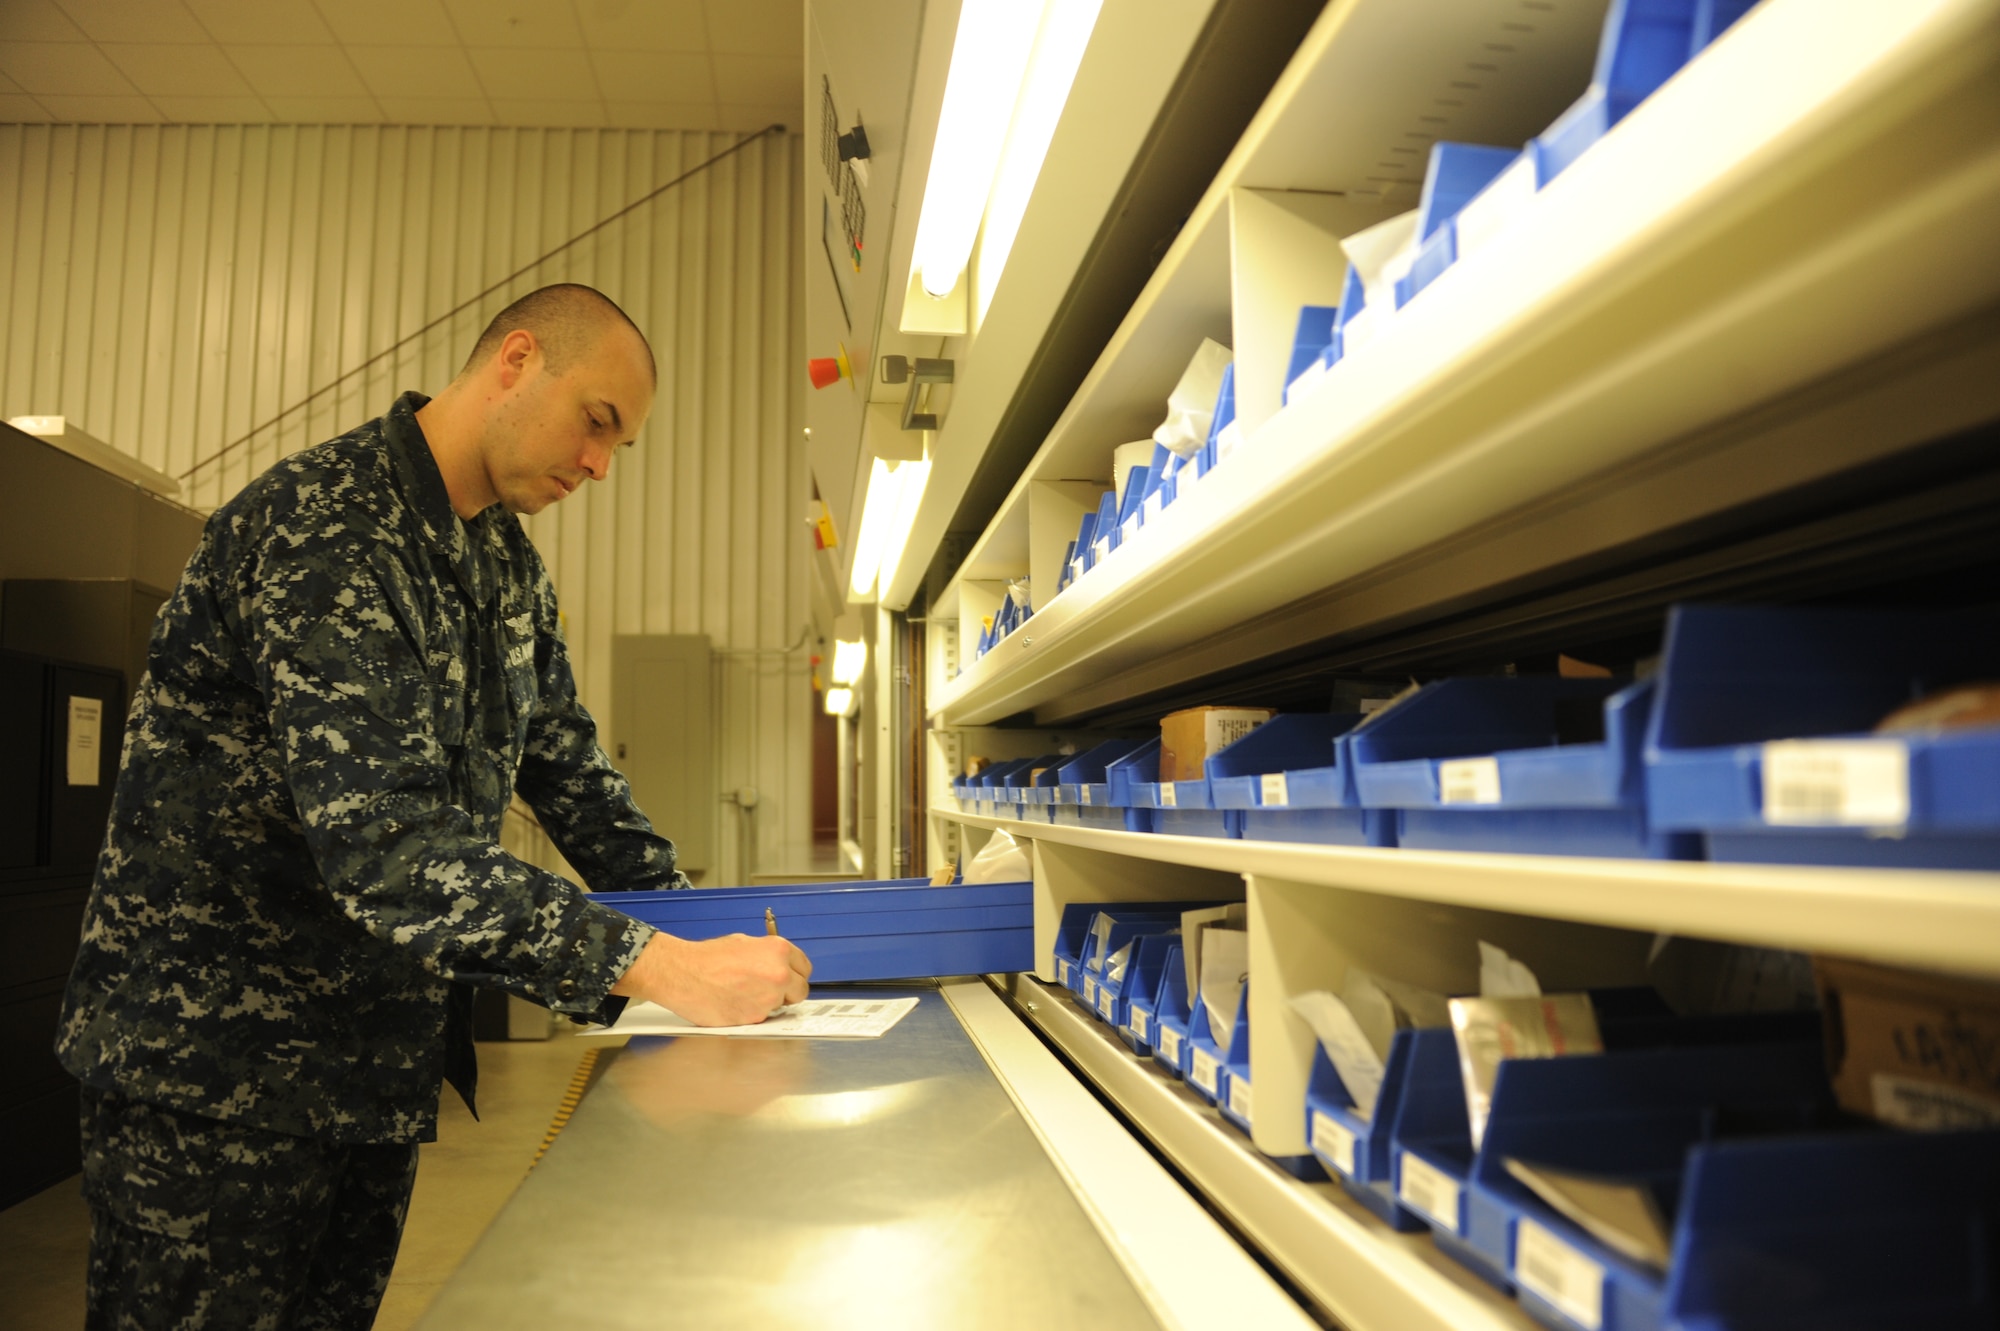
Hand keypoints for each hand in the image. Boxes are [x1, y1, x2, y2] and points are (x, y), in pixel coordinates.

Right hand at [612, 930, 811, 1025]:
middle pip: (801, 991)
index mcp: (778, 951)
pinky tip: (736, 1002)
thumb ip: (769, 956)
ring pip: (781, 1007)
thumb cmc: (707, 958)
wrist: (682, 974)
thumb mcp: (745, 943)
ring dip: (769, 1003)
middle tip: (771, 989)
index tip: (789, 977)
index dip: (795, 973)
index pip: (805, 968)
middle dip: (788, 991)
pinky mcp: (753, 1019)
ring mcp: (767, 999)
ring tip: (744, 993)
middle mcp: (778, 975)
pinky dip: (752, 1014)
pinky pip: (762, 1019)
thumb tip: (780, 965)